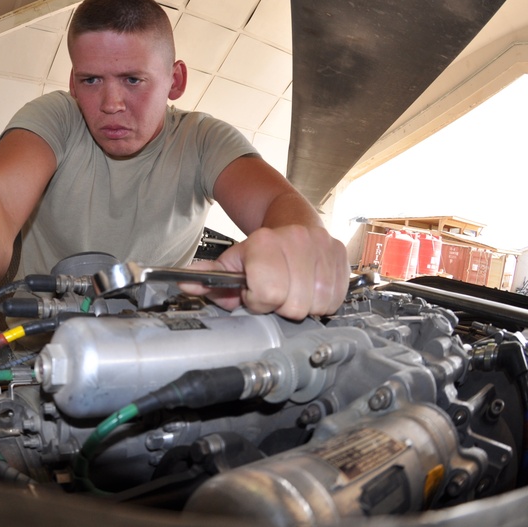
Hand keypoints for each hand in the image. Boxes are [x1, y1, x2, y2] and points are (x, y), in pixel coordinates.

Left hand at [186, 225, 347, 319]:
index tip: (255, 294)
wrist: (293, 221)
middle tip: (275, 292)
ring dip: (303, 304)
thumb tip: (186, 284)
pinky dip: (322, 301)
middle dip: (281, 305)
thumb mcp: (231, 261)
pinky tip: (309, 288)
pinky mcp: (341, 257)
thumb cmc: (261, 249)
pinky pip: (335, 300)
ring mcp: (322, 248)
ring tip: (292, 289)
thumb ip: (209, 278)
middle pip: (294, 304)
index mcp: (265, 242)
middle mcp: (297, 240)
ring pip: (317, 305)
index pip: (268, 291)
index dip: (259, 301)